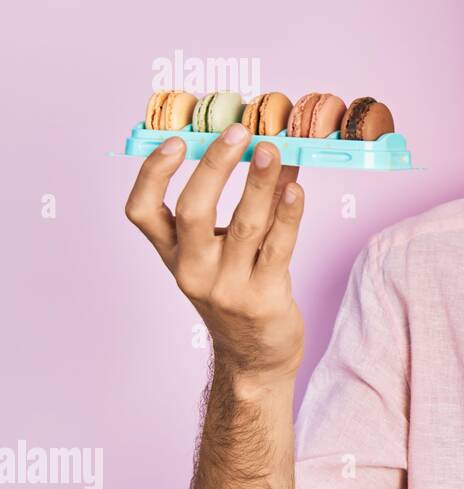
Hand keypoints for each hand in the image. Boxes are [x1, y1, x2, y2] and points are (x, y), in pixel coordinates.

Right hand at [125, 124, 305, 382]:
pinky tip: (296, 188)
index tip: (174, 141)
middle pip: (193, 210)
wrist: (255, 355)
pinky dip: (288, 214)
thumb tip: (268, 148)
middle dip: (215, 166)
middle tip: (238, 132)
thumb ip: (240, 205)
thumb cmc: (238, 291)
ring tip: (274, 149)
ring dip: (260, 183)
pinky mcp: (264, 298)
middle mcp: (193, 270)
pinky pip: (278, 248)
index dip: (152, 174)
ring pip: (244, 225)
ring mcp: (227, 286)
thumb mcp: (221, 252)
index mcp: (173, 254)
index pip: (142, 212)